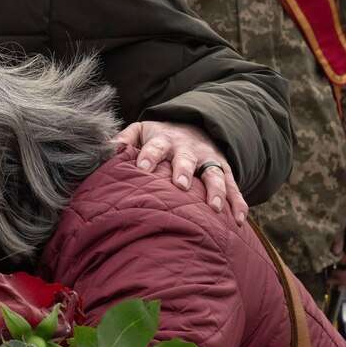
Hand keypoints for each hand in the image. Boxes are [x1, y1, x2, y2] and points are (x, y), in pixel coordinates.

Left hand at [115, 120, 246, 224]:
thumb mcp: (141, 130)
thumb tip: (105, 148)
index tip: (143, 166)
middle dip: (184, 171)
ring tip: (214, 208)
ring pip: (214, 175)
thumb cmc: (160, 136)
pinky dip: (238, 203)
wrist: (195, 125)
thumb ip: (124, 139)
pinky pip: (233, 188)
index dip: (149, 155)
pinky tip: (239, 220)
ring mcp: (209, 160)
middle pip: (187, 160)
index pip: (155, 147)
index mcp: (164, 141)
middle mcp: (188, 150)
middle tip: (181, 186)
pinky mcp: (224, 171)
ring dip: (215, 191)